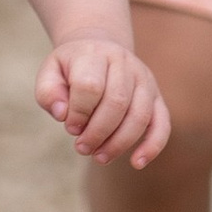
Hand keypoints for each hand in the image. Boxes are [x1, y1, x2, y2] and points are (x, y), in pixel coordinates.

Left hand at [36, 36, 171, 168]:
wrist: (98, 49)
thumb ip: (49, 93)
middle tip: (81, 148)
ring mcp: (144, 79)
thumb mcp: (50, 73)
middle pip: (117, 102)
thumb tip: (63, 115)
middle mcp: (124, 63)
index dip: (79, 112)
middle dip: (97, 132)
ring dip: (118, 143)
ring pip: (139, 116)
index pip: (90, 86)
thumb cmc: (71, 70)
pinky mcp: (156, 97)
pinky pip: (162, 123)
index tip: (70, 126)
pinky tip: (137, 163)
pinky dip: (152, 145)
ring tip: (99, 157)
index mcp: (95, 54)